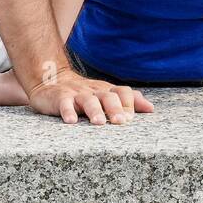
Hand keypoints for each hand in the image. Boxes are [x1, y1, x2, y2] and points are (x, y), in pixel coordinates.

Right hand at [26, 67, 153, 124]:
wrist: (51, 80)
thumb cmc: (84, 93)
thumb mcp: (106, 94)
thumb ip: (128, 100)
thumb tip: (151, 108)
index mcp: (106, 90)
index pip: (122, 92)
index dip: (129, 103)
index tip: (131, 118)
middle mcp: (94, 91)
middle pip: (108, 96)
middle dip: (115, 109)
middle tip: (121, 122)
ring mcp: (76, 94)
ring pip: (88, 100)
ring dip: (94, 111)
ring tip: (99, 122)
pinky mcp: (60, 98)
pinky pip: (64, 104)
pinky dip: (67, 111)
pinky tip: (70, 121)